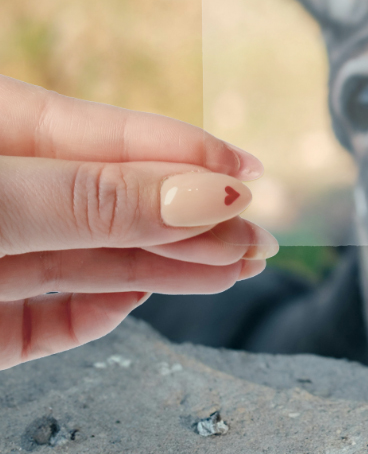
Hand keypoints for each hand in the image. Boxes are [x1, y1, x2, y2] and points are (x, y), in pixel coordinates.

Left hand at [0, 76, 277, 369]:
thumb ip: (93, 200)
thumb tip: (207, 194)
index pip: (105, 133)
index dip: (184, 149)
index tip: (248, 172)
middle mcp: (1, 195)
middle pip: (109, 203)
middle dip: (189, 220)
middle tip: (254, 239)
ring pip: (89, 261)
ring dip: (164, 268)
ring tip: (231, 270)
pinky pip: (45, 321)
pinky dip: (93, 315)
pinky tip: (135, 300)